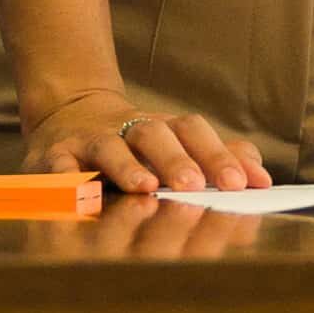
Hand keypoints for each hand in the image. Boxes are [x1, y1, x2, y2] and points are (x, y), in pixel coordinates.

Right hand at [22, 84, 271, 196]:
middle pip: (154, 134)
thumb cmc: (133, 142)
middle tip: (196, 185)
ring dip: (127, 167)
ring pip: (108, 147)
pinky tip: (82, 200)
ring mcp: (89, 140)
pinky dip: (69, 183)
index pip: (192, 132)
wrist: (68, 113)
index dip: (217, 154)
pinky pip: (59, 168)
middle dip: (176, 159)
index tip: (242, 183)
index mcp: (161, 127)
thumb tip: (260, 175)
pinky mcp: (53, 157)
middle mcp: (126, 128)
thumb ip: (216, 157)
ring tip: (146, 189)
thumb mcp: (174, 143)